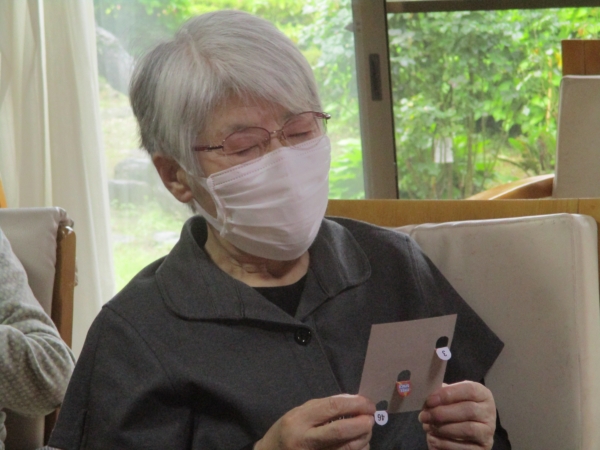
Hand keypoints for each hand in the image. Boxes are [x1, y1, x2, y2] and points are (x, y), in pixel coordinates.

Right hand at [254, 394, 374, 449]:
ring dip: (364, 438)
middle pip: (340, 432)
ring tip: (367, 429)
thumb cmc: (286, 431)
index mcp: (299, 420)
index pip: (331, 408)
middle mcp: (305, 440)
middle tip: (372, 417)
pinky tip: (360, 443)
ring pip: (347, 449)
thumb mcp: (299, 412)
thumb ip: (324, 406)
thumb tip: (353, 400)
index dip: (355, 404)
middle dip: (362, 423)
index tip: (368, 403)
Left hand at [418, 381, 495, 449]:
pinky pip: (465, 447)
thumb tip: (428, 395)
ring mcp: (488, 432)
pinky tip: (433, 438)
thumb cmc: (453, 409)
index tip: (429, 401)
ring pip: (468, 429)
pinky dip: (445, 443)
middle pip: (469, 410)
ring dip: (443, 429)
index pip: (470, 390)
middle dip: (442, 413)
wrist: (460, 432)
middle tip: (424, 416)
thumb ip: (442, 394)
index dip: (448, 394)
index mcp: (482, 395)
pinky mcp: (483, 448)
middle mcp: (489, 412)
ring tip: (427, 427)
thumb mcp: (450, 397)